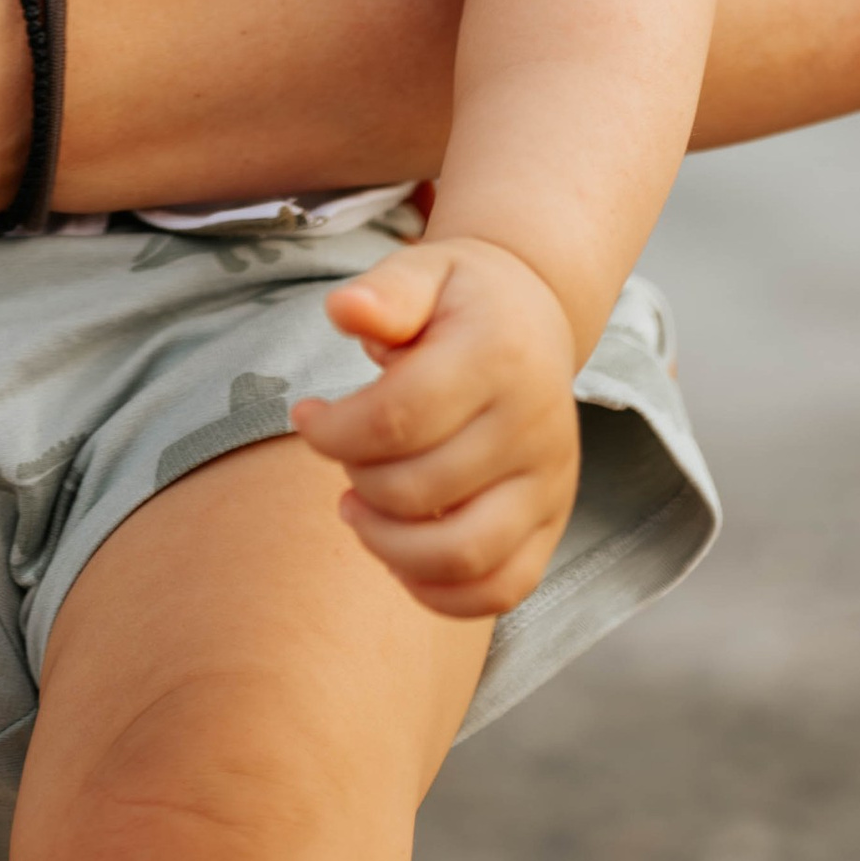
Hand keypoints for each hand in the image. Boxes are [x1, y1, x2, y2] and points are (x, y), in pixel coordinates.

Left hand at [290, 234, 582, 619]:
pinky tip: (398, 552)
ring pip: (462, 553)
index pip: (400, 417)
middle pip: (422, 489)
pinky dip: (440, 591)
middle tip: (339, 453)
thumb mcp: (424, 269)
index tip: (306, 417)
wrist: (534, 317)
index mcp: (498, 356)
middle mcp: (534, 425)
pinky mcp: (552, 523)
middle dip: (356, 479)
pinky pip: (502, 588)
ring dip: (388, 545)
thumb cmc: (462, 297)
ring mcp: (549, 482)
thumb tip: (344, 311)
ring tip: (355, 509)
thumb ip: (386, 291)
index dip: (335, 431)